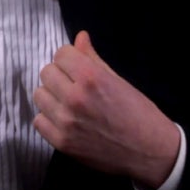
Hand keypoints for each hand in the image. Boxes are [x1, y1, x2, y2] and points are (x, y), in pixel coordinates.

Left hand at [33, 31, 179, 188]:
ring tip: (69, 103)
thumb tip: (79, 37)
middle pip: (47, 72)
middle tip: (75, 85)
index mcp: (91, 78)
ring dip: (52, 96)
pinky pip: (38, 121)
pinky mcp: (62, 142)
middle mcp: (75, 98)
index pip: (61, 54)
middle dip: (60, 75)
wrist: (150, 152)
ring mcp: (66, 122)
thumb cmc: (139, 114)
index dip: (70, 59)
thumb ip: (93, 58)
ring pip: (40, 95)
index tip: (77, 67)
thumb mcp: (118, 80)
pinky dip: (49, 119)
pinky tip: (65, 120)